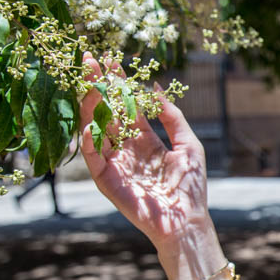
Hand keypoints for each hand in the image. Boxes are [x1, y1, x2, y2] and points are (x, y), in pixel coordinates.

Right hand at [78, 53, 212, 248]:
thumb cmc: (191, 186)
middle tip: (88, 60)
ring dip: (90, 107)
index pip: (126, 105)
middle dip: (98, 86)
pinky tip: (89, 126)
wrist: (186, 221)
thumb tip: (156, 86)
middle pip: (107, 111)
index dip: (118, 83)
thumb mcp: (188, 144)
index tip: (110, 58)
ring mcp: (114, 162)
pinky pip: (93, 159)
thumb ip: (172, 116)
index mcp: (144, 139)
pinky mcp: (107, 180)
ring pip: (95, 129)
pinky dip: (89, 143)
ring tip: (88, 84)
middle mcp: (125, 148)